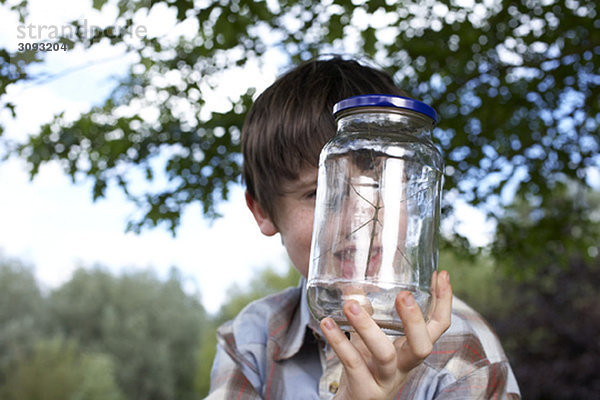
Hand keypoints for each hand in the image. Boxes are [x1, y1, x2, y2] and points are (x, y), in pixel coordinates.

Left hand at [320, 270, 451, 399]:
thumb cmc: (364, 370)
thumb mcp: (369, 341)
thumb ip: (368, 317)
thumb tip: (355, 288)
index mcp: (411, 351)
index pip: (438, 327)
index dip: (444, 302)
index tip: (442, 274)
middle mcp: (404, 367)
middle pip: (423, 346)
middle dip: (415, 320)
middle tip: (404, 294)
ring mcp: (385, 380)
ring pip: (384, 355)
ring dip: (367, 327)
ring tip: (350, 304)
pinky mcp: (364, 390)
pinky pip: (353, 363)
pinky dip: (339, 342)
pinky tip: (327, 323)